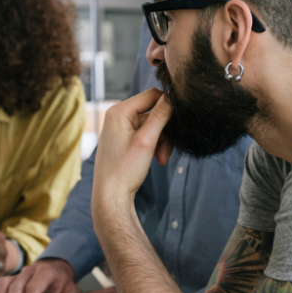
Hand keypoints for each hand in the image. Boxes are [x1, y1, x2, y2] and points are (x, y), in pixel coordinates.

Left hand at [92, 88, 173, 210]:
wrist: (111, 197)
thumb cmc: (125, 170)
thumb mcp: (147, 141)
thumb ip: (161, 115)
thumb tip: (173, 95)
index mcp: (118, 111)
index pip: (152, 95)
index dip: (168, 104)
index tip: (180, 120)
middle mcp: (117, 116)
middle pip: (153, 112)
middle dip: (165, 131)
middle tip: (167, 152)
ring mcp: (120, 128)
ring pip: (152, 125)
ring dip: (162, 141)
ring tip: (162, 159)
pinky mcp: (124, 140)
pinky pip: (146, 135)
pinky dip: (154, 146)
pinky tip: (157, 160)